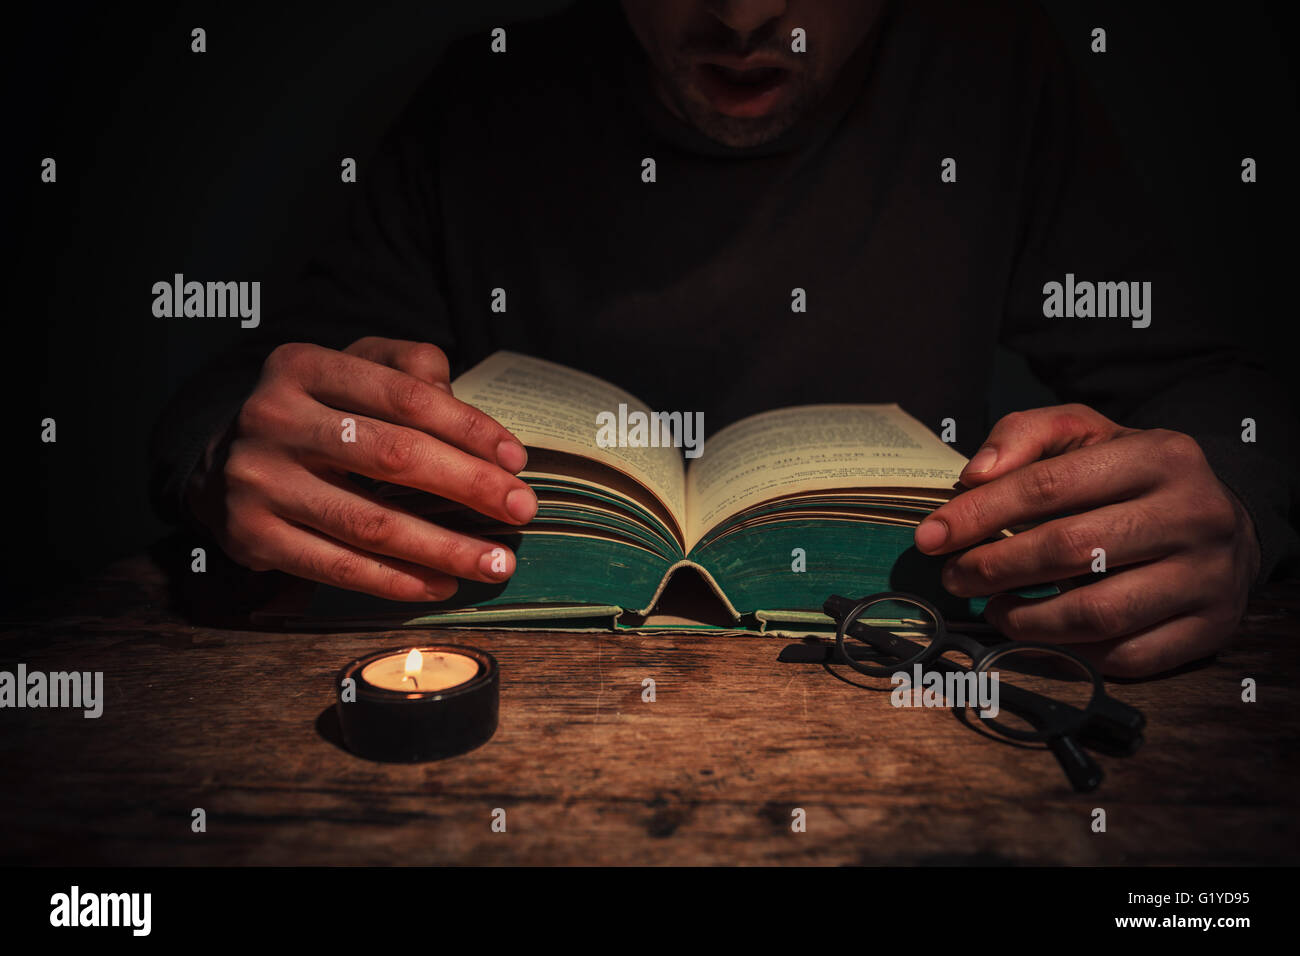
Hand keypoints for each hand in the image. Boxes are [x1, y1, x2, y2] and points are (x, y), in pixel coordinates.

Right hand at [187, 337, 536, 600]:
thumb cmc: (317, 415)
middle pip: (393, 456)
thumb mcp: (354, 371)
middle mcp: (272, 417)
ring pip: (370, 522)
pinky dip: (396, 581)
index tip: (517, 460)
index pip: (406, 396)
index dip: (469, 429)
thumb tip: (463, 404)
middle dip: (469, 486)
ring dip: (444, 549)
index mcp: (304, 365)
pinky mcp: (251, 535)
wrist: (221, 464)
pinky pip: (337, 566)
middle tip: (523, 511)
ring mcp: (257, 479)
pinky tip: (441, 584)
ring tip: (497, 564)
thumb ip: (410, 370)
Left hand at [914, 404, 1259, 677]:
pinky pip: (1129, 657)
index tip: (931, 536)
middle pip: (1070, 549)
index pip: (1050, 485)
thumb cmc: (1132, 476)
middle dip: (994, 568)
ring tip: (994, 608)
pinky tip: (1041, 636)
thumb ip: (1025, 435)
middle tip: (955, 577)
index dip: (981, 514)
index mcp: (1159, 456)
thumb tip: (974, 476)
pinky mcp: (1213, 628)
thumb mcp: (1087, 435)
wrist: (1222, 520)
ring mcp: (1209, 576)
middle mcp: (1195, 514)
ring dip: (1027, 619)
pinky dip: (1073, 653)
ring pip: (1099, 614)